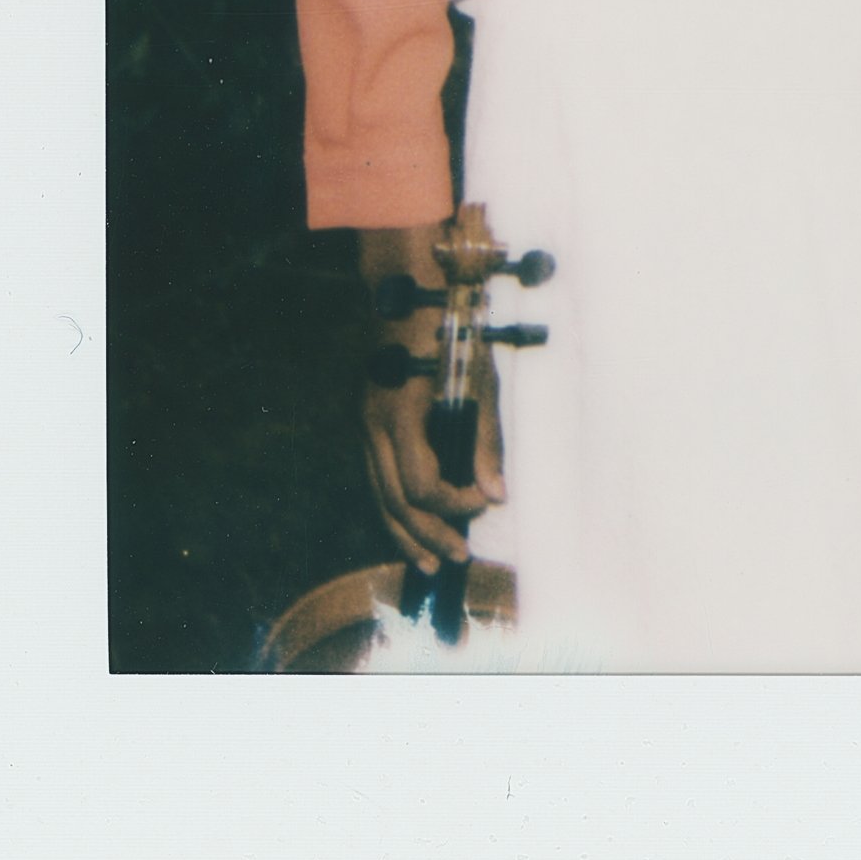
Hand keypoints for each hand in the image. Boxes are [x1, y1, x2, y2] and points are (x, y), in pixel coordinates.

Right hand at [357, 221, 505, 571]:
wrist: (408, 295)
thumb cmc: (454, 335)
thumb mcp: (480, 382)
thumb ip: (486, 441)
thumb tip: (495, 495)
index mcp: (402, 415)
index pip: (423, 485)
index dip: (453, 505)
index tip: (481, 506)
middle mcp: (375, 426)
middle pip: (395, 501)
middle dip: (427, 535)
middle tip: (457, 560)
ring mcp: (366, 426)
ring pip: (379, 496)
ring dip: (405, 532)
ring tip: (430, 564)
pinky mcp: (368, 425)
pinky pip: (377, 479)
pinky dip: (395, 507)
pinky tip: (411, 527)